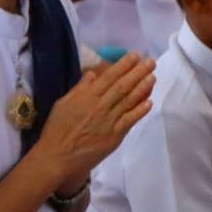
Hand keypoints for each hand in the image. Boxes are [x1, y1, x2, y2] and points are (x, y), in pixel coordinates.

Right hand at [34, 53, 154, 184]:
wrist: (58, 156)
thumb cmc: (57, 129)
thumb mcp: (63, 104)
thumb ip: (79, 89)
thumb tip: (93, 74)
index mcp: (86, 96)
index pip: (109, 77)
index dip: (123, 65)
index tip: (135, 55)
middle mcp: (100, 106)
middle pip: (123, 86)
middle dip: (138, 72)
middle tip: (151, 62)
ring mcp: (109, 120)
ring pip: (129, 101)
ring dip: (143, 88)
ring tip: (153, 77)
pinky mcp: (115, 135)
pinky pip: (130, 120)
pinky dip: (140, 110)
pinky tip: (149, 102)